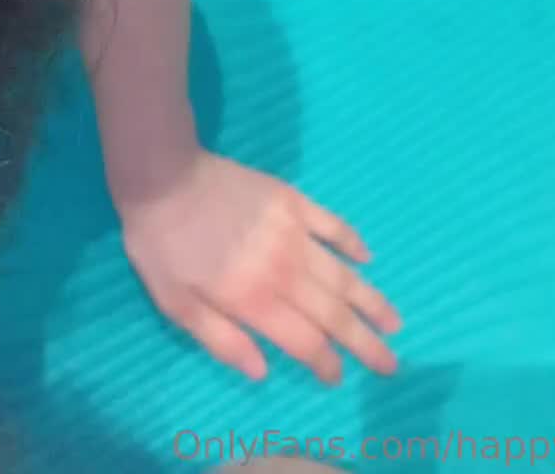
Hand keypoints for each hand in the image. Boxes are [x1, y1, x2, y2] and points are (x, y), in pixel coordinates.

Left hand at [118, 149, 401, 383]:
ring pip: (343, 275)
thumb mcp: (175, 303)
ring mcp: (294, 234)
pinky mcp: (292, 202)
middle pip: (335, 316)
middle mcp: (285, 272)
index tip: (338, 377)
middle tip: (390, 364)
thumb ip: (221, 339)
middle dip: (365, 344)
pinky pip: (333, 226)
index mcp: (255, 301)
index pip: (305, 342)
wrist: (163, 177)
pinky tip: (367, 258)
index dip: (326, 364)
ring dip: (372, 302)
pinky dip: (353, 243)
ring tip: (394, 322)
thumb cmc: (161, 244)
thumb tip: (262, 372)